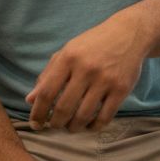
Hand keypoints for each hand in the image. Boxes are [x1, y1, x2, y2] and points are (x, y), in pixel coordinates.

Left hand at [26, 14, 144, 131]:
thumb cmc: (94, 43)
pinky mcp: (121, 88)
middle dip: (56, 123)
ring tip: (71, 126)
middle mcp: (86, 68)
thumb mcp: (68, 51)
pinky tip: (90, 125)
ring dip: (74, 127)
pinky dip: (94, 127)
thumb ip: (48, 74)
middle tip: (55, 126)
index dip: (38, 113)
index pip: (46, 92)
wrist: (130, 32)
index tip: (36, 124)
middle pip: (63, 108)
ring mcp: (105, 79)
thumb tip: (30, 100)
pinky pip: (104, 117)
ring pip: (83, 116)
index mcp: (69, 57)